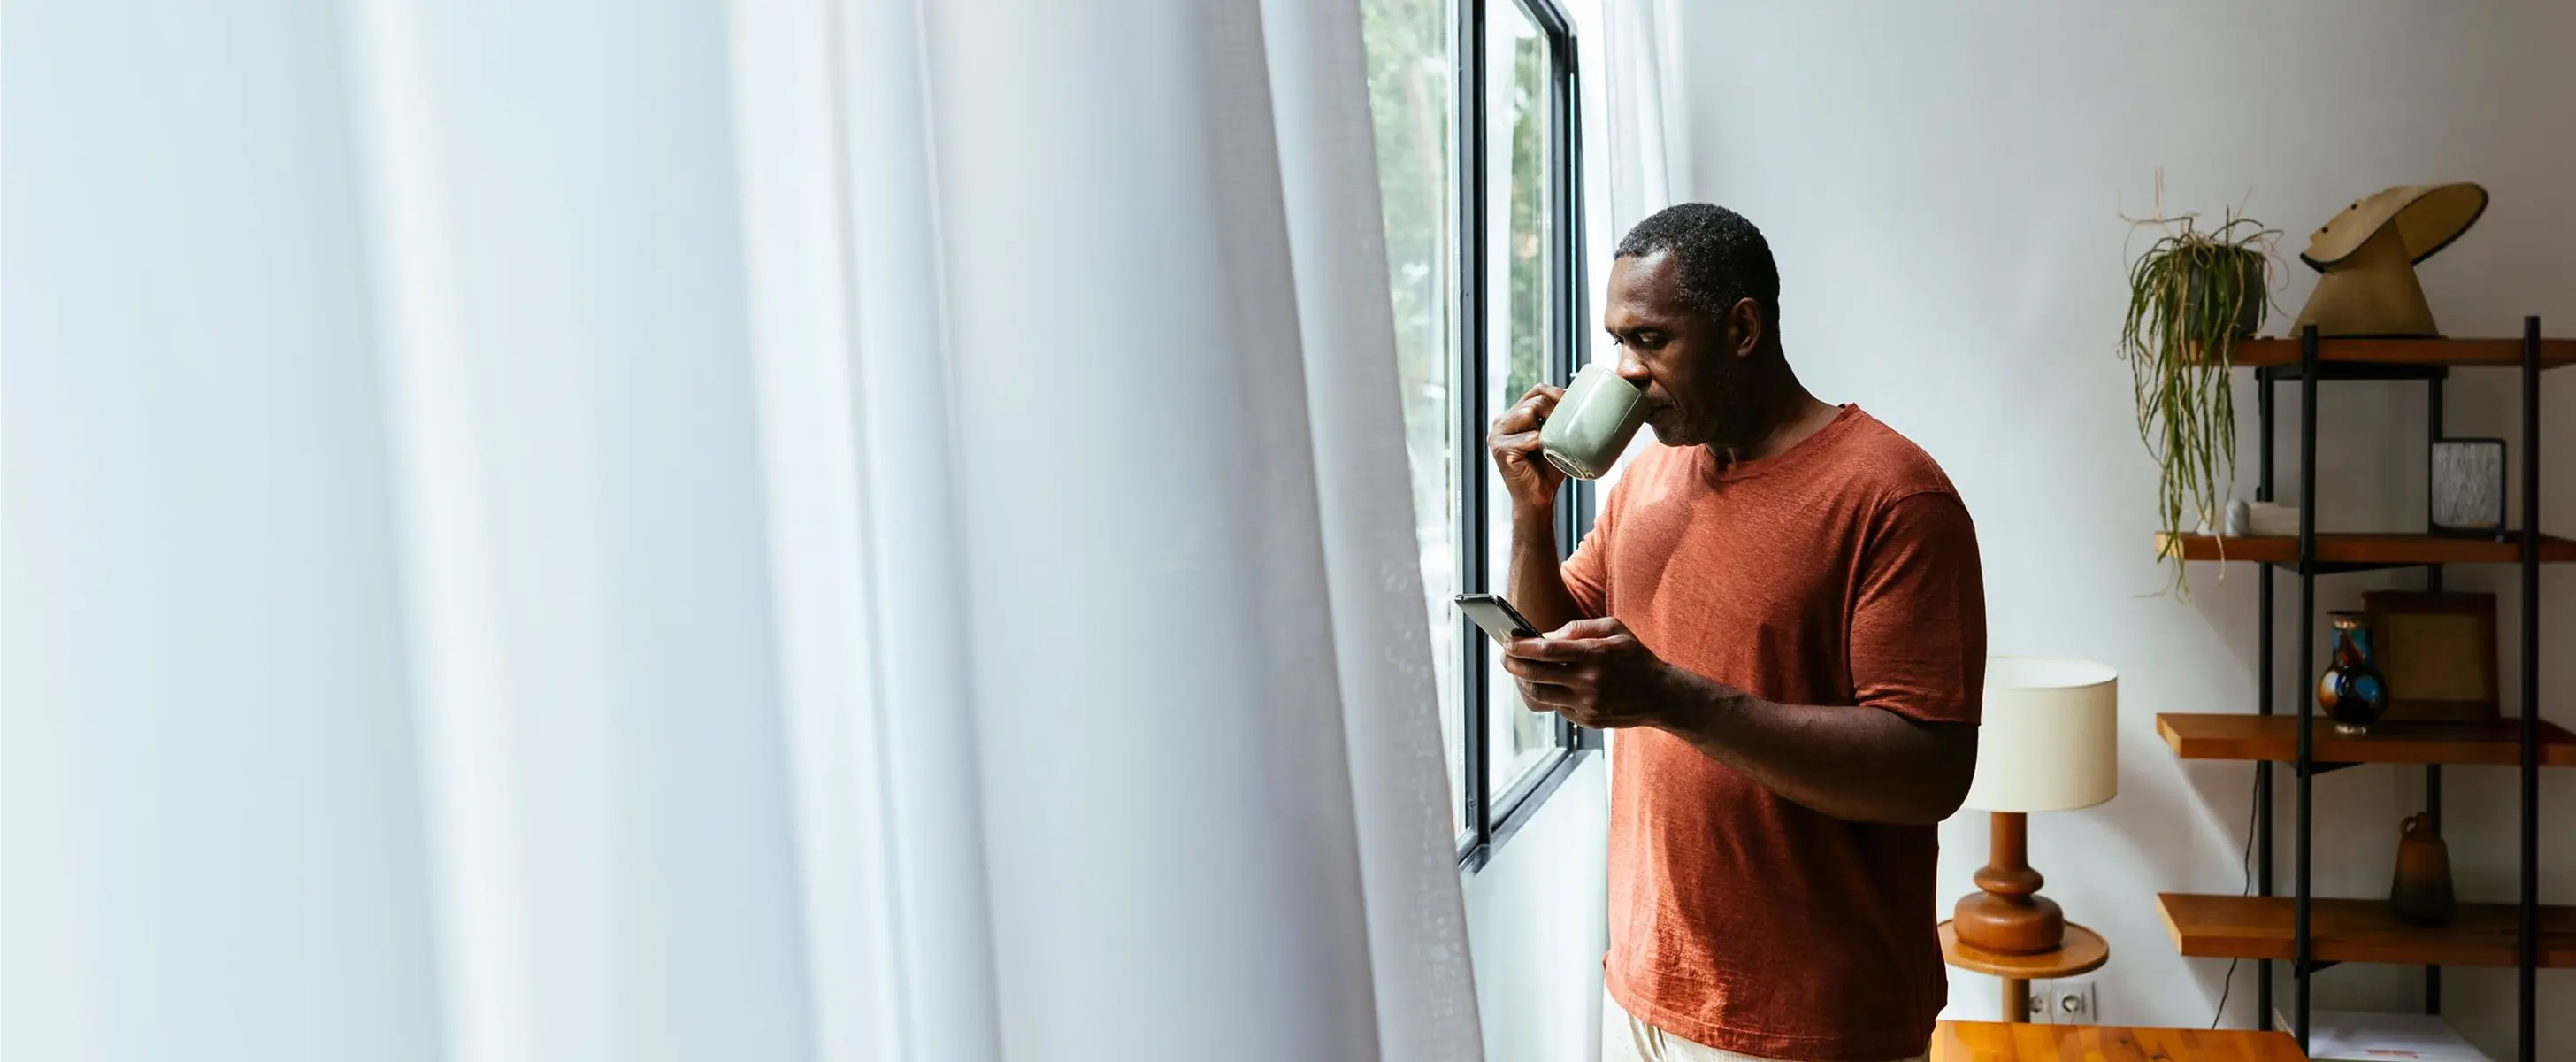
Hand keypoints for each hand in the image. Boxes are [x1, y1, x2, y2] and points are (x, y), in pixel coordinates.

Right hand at [1486, 383, 1566, 511]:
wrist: (1539, 499)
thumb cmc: (1549, 469)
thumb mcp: (1556, 437)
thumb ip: (1559, 418)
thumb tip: (1579, 397)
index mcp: (1513, 416)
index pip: (1536, 390)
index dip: (1555, 392)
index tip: (1571, 404)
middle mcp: (1501, 422)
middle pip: (1535, 400)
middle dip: (1554, 413)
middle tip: (1562, 432)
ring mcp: (1497, 435)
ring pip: (1529, 412)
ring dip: (1546, 430)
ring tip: (1548, 446)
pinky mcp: (1499, 449)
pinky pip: (1528, 437)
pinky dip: (1539, 445)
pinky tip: (1538, 456)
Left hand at [1499, 617, 1686, 729]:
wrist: (1661, 695)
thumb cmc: (1635, 656)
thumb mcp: (1615, 629)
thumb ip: (1580, 628)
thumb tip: (1546, 636)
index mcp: (1595, 654)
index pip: (1547, 650)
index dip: (1521, 646)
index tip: (1507, 640)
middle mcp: (1589, 681)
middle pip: (1537, 674)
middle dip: (1513, 664)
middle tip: (1504, 656)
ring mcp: (1587, 704)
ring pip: (1540, 695)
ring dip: (1523, 682)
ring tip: (1518, 670)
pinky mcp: (1587, 720)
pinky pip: (1556, 706)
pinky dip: (1544, 694)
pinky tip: (1540, 683)